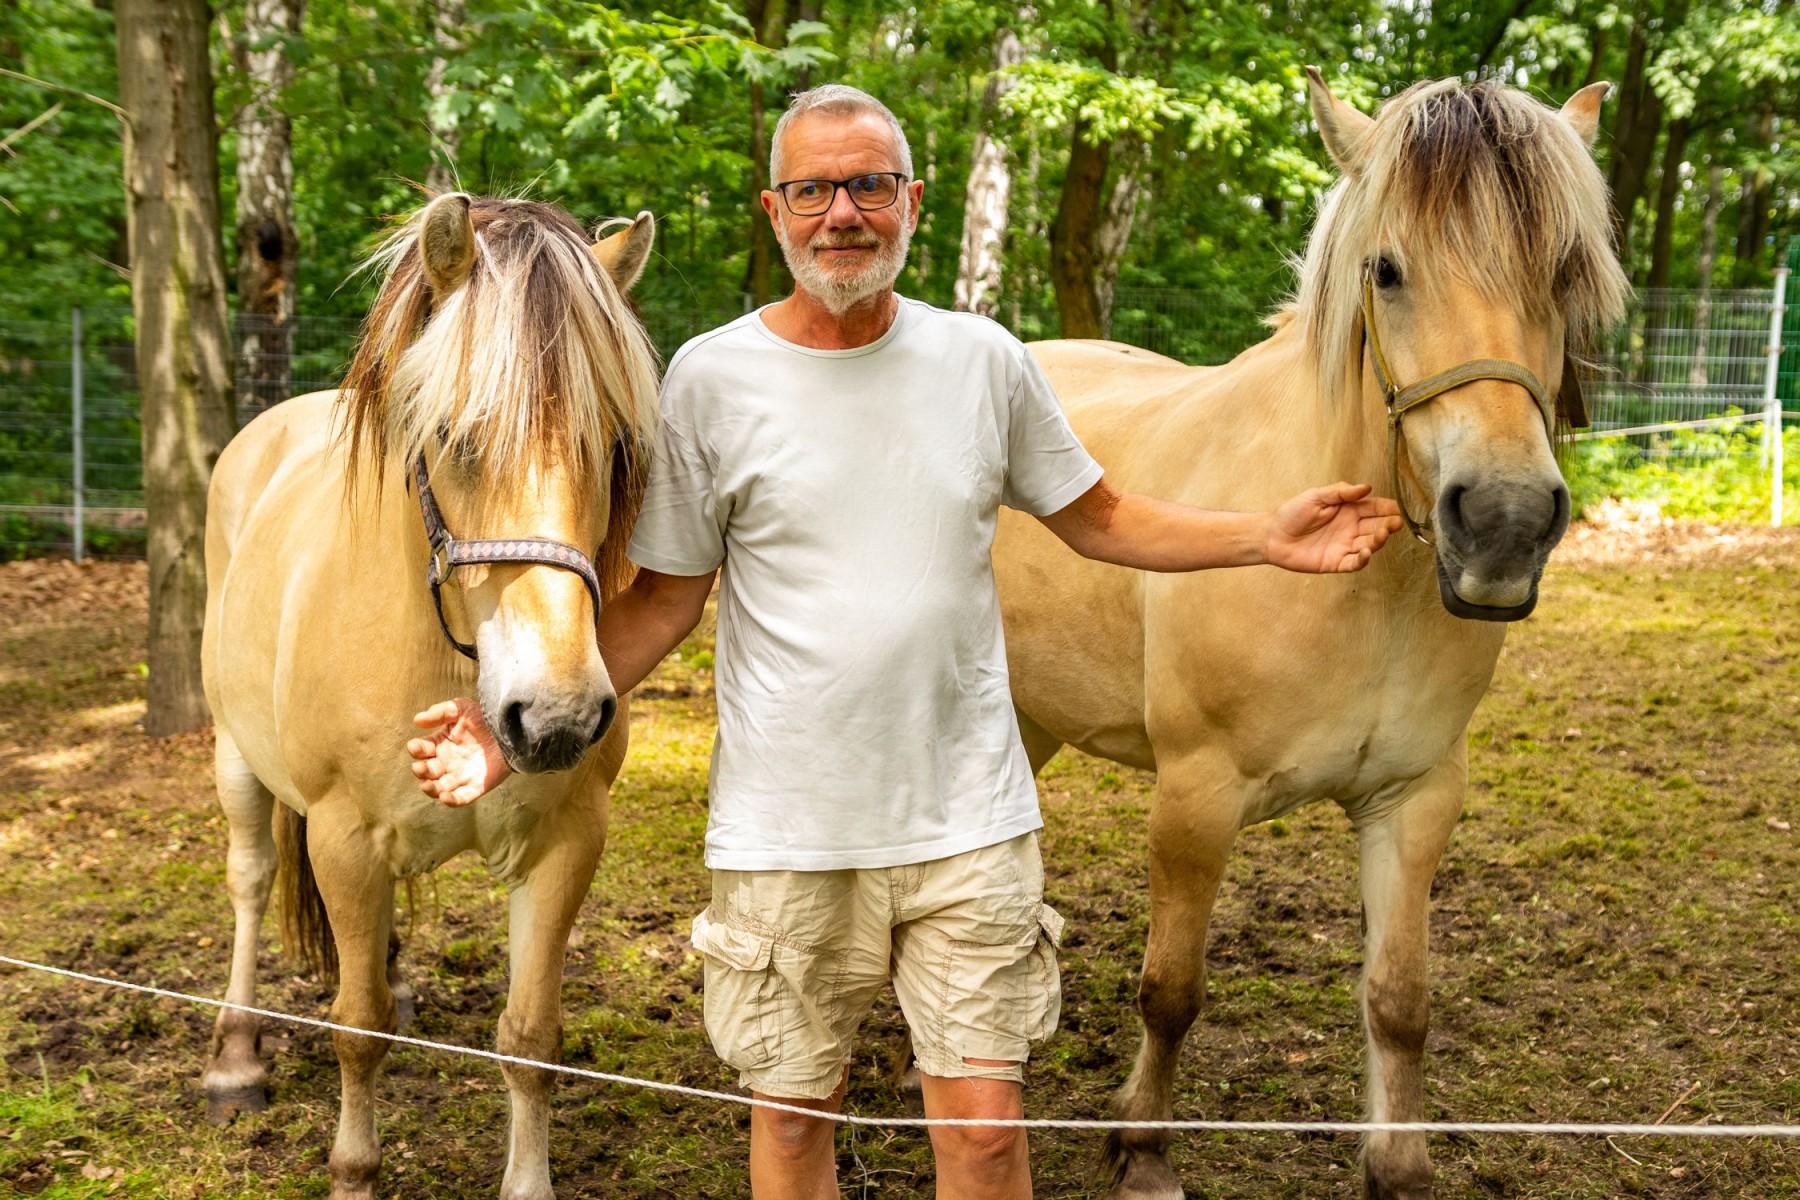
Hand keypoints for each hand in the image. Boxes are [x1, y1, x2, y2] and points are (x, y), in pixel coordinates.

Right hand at [406, 698, 512, 806]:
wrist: (512, 729)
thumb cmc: (485, 717)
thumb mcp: (462, 709)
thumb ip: (440, 712)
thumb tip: (417, 720)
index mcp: (441, 744)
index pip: (422, 749)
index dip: (416, 749)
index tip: (415, 747)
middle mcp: (447, 762)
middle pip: (427, 771)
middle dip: (421, 771)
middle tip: (420, 768)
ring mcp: (460, 776)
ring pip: (439, 788)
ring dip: (430, 789)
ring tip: (427, 785)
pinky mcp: (475, 787)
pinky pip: (460, 798)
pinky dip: (451, 800)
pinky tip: (445, 797)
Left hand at [1266, 482, 1403, 573]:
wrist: (1272, 535)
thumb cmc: (1292, 513)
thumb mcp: (1316, 496)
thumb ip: (1341, 492)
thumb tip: (1366, 487)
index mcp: (1349, 510)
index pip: (1374, 508)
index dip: (1387, 509)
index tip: (1397, 509)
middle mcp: (1351, 528)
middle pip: (1376, 527)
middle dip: (1388, 525)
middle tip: (1395, 523)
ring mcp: (1345, 546)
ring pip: (1369, 545)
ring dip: (1378, 541)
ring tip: (1382, 534)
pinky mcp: (1336, 562)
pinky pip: (1354, 563)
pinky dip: (1362, 559)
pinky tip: (1366, 552)